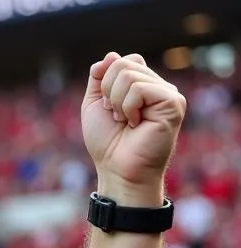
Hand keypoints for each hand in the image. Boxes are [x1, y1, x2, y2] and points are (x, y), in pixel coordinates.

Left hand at [82, 52, 186, 204]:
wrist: (117, 170)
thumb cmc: (107, 144)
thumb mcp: (94, 106)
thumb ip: (98, 79)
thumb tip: (109, 55)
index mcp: (142, 85)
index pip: (122, 60)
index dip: (105, 82)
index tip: (107, 108)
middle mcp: (157, 86)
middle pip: (124, 63)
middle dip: (108, 92)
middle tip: (115, 116)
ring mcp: (167, 93)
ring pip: (130, 75)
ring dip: (117, 102)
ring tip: (125, 121)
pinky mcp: (173, 102)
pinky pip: (140, 88)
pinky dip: (128, 107)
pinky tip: (135, 123)